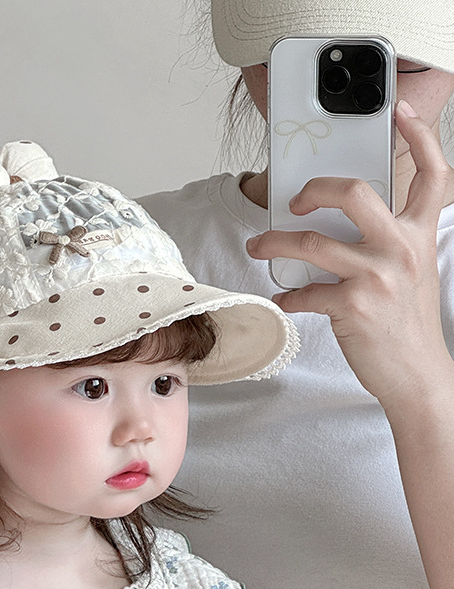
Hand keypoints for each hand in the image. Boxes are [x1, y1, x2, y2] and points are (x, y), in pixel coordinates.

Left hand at [246, 100, 453, 405]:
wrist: (417, 374)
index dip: (420, 136)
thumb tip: (342, 223)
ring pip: (311, 241)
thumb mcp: (411, 272)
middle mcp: (401, 249)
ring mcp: (377, 277)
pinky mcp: (352, 307)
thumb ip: (388, 241)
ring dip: (274, 242)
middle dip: (313, 189)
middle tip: (293, 202)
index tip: (399, 111)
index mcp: (418, 235)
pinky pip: (304, 292)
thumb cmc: (406, 322)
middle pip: (353, 193)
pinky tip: (282, 298)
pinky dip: (286, 296)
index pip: (433, 174)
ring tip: (258, 247)